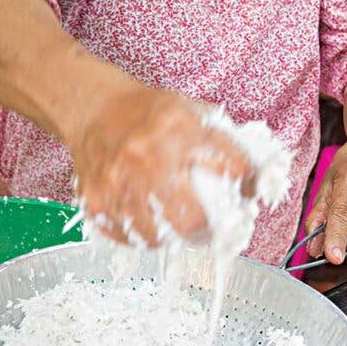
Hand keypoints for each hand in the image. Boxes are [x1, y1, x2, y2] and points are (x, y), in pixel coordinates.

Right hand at [67, 82, 255, 245]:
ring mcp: (118, 183)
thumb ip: (220, 138)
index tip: (249, 192)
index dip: (248, 184)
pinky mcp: (96, 200)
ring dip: (173, 237)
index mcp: (179, 129)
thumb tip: (253, 174)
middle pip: (191, 220)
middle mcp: (148, 158)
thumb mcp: (188, 109)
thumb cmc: (146, 111)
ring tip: (177, 229)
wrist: (92, 108)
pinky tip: (149, 223)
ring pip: (157, 237)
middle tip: (211, 230)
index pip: (230, 166)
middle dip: (208, 230)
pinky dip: (142, 236)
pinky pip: (126, 237)